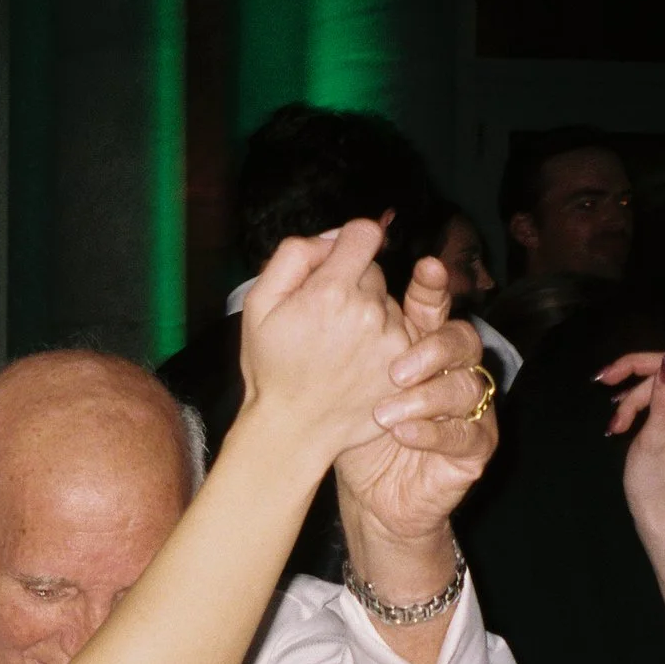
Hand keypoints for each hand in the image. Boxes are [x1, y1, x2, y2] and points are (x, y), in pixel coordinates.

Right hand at [239, 220, 417, 462]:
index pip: (365, 234)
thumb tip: (333, 236)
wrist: (293, 429)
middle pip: (374, 270)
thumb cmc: (271, 367)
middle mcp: (370, 312)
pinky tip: (356, 363)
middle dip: (352, 284)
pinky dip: (383, 342)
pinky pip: (402, 334)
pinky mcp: (406, 366)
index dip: (347, 243)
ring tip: (339, 347)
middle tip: (325, 319)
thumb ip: (294, 255)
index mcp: (331, 291)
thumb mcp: (258, 303)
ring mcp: (393, 341)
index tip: (336, 261)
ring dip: (369, 315)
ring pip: (388, 303)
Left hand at [334, 257, 498, 542]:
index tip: (425, 268)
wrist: (371, 497)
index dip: (434, 287)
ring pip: (467, 387)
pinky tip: (403, 433)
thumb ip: (343, 341)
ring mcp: (470, 410)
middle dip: (432, 349)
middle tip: (395, 369)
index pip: (434, 308)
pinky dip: (434, 431)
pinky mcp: (475, 448)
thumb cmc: (355, 434)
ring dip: (425, 397)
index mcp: (419, 348)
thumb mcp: (342, 383)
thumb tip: (325, 286)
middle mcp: (451, 372)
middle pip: (463, 340)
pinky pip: (467, 433)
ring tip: (385, 413)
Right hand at [597, 297, 664, 533]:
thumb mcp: (654, 439)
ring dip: (629, 397)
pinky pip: (653, 395)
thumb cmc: (657, 480)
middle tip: (603, 381)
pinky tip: (618, 423)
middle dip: (635, 370)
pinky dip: (632, 405)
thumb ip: (662, 399)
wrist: (657, 510)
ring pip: (656, 381)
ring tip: (615, 425)